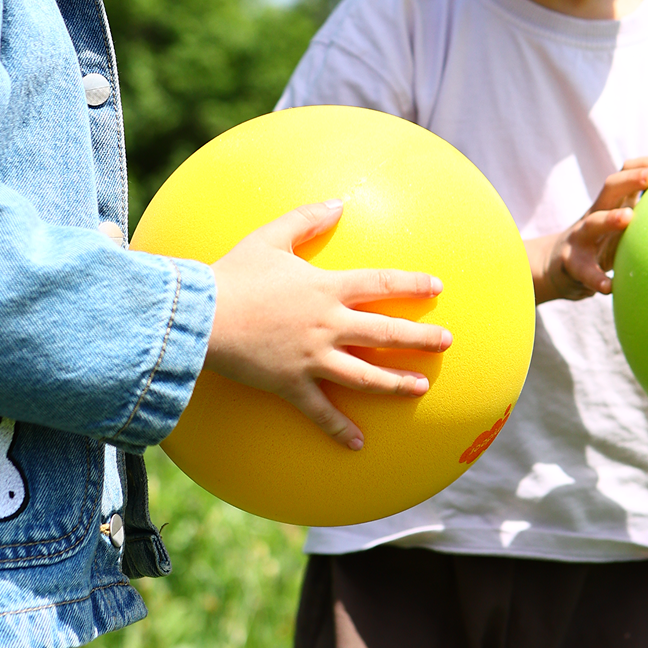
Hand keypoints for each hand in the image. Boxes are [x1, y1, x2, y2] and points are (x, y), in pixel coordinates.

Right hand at [208, 199, 451, 449]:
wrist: (200, 316)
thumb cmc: (233, 275)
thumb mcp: (269, 237)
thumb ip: (306, 219)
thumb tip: (338, 202)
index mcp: (326, 288)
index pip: (381, 284)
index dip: (412, 284)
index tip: (438, 287)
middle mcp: (328, 324)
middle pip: (386, 334)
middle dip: (421, 338)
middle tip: (447, 342)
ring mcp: (313, 358)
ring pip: (366, 375)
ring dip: (397, 383)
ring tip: (421, 387)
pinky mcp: (292, 384)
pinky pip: (321, 412)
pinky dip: (340, 430)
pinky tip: (358, 444)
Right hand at [526, 158, 647, 302]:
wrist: (558, 266)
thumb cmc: (601, 243)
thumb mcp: (620, 222)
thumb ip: (644, 210)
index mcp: (611, 203)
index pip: (625, 171)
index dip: (646, 164)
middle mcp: (595, 213)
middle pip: (610, 187)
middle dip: (632, 178)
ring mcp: (581, 237)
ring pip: (592, 222)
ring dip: (609, 218)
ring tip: (628, 217)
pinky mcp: (572, 263)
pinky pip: (583, 269)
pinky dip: (595, 278)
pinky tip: (608, 286)